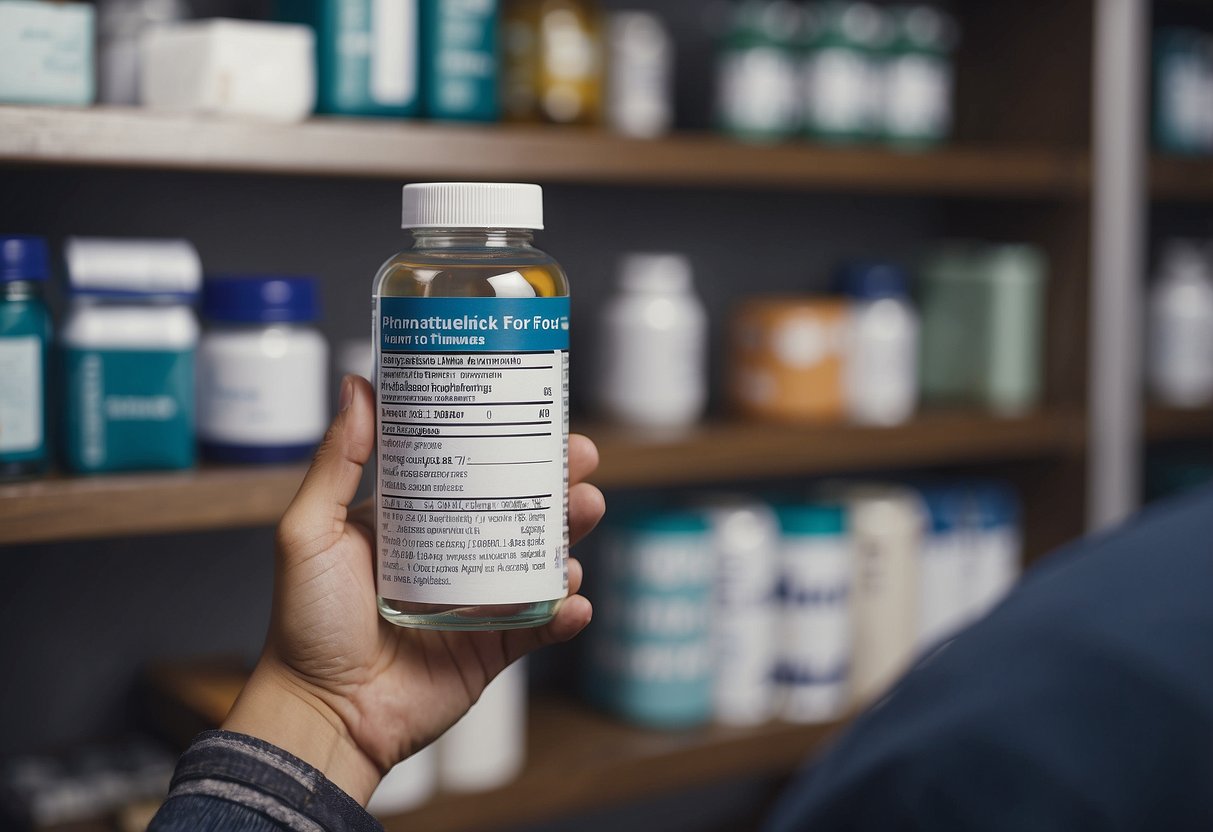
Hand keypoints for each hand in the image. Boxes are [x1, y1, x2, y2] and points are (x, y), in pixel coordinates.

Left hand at [223, 375, 603, 803]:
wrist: (322, 713)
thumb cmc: (305, 623)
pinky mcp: (494, 648)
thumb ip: (337, 462)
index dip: (511, 443)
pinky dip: (566, 612)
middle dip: (559, 484)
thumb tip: (357, 386)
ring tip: (584, 517)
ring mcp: (478, 603)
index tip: (543, 416)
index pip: (473, 470)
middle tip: (582, 462)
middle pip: (520, 509)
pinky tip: (574, 600)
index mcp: (415, 522)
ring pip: (540, 561)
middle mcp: (452, 556)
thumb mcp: (310, 530)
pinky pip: (543, 626)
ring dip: (570, 538)